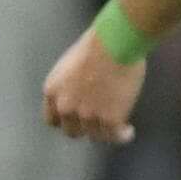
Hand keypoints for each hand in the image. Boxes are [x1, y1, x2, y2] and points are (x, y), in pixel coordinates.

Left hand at [42, 29, 144, 144]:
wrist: (114, 43)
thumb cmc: (97, 44)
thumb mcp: (70, 65)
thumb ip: (70, 84)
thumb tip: (81, 92)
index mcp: (52, 91)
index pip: (53, 119)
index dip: (66, 120)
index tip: (77, 120)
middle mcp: (66, 107)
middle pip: (72, 131)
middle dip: (84, 128)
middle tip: (97, 123)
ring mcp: (87, 115)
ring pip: (95, 136)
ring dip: (105, 132)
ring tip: (116, 129)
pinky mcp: (109, 119)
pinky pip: (115, 136)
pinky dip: (122, 135)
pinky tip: (128, 132)